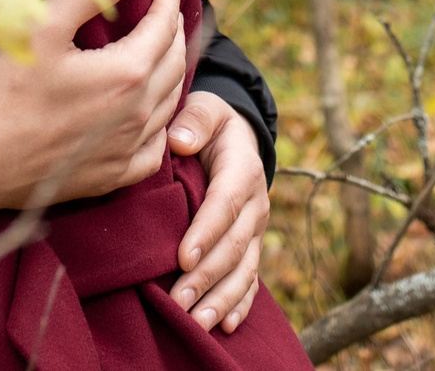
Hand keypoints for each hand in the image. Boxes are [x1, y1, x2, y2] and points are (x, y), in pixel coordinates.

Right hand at [0, 0, 187, 216]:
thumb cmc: (5, 88)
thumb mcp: (45, 25)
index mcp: (127, 74)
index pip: (164, 27)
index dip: (169, 0)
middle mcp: (137, 114)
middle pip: (175, 64)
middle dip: (175, 31)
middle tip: (168, 10)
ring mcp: (126, 150)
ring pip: (169, 104)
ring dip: (172, 72)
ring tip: (164, 51)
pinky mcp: (111, 177)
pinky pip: (155, 149)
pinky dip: (161, 123)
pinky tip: (151, 113)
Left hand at [167, 92, 267, 332]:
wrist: (236, 137)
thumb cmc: (210, 123)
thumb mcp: (205, 107)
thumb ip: (195, 119)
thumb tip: (181, 140)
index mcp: (242, 168)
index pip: (225, 203)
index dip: (206, 231)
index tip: (183, 257)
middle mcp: (255, 203)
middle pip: (234, 245)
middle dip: (207, 276)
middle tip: (178, 300)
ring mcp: (256, 229)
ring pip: (244, 269)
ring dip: (222, 299)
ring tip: (197, 323)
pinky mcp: (253, 246)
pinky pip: (251, 278)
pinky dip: (241, 303)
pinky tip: (227, 326)